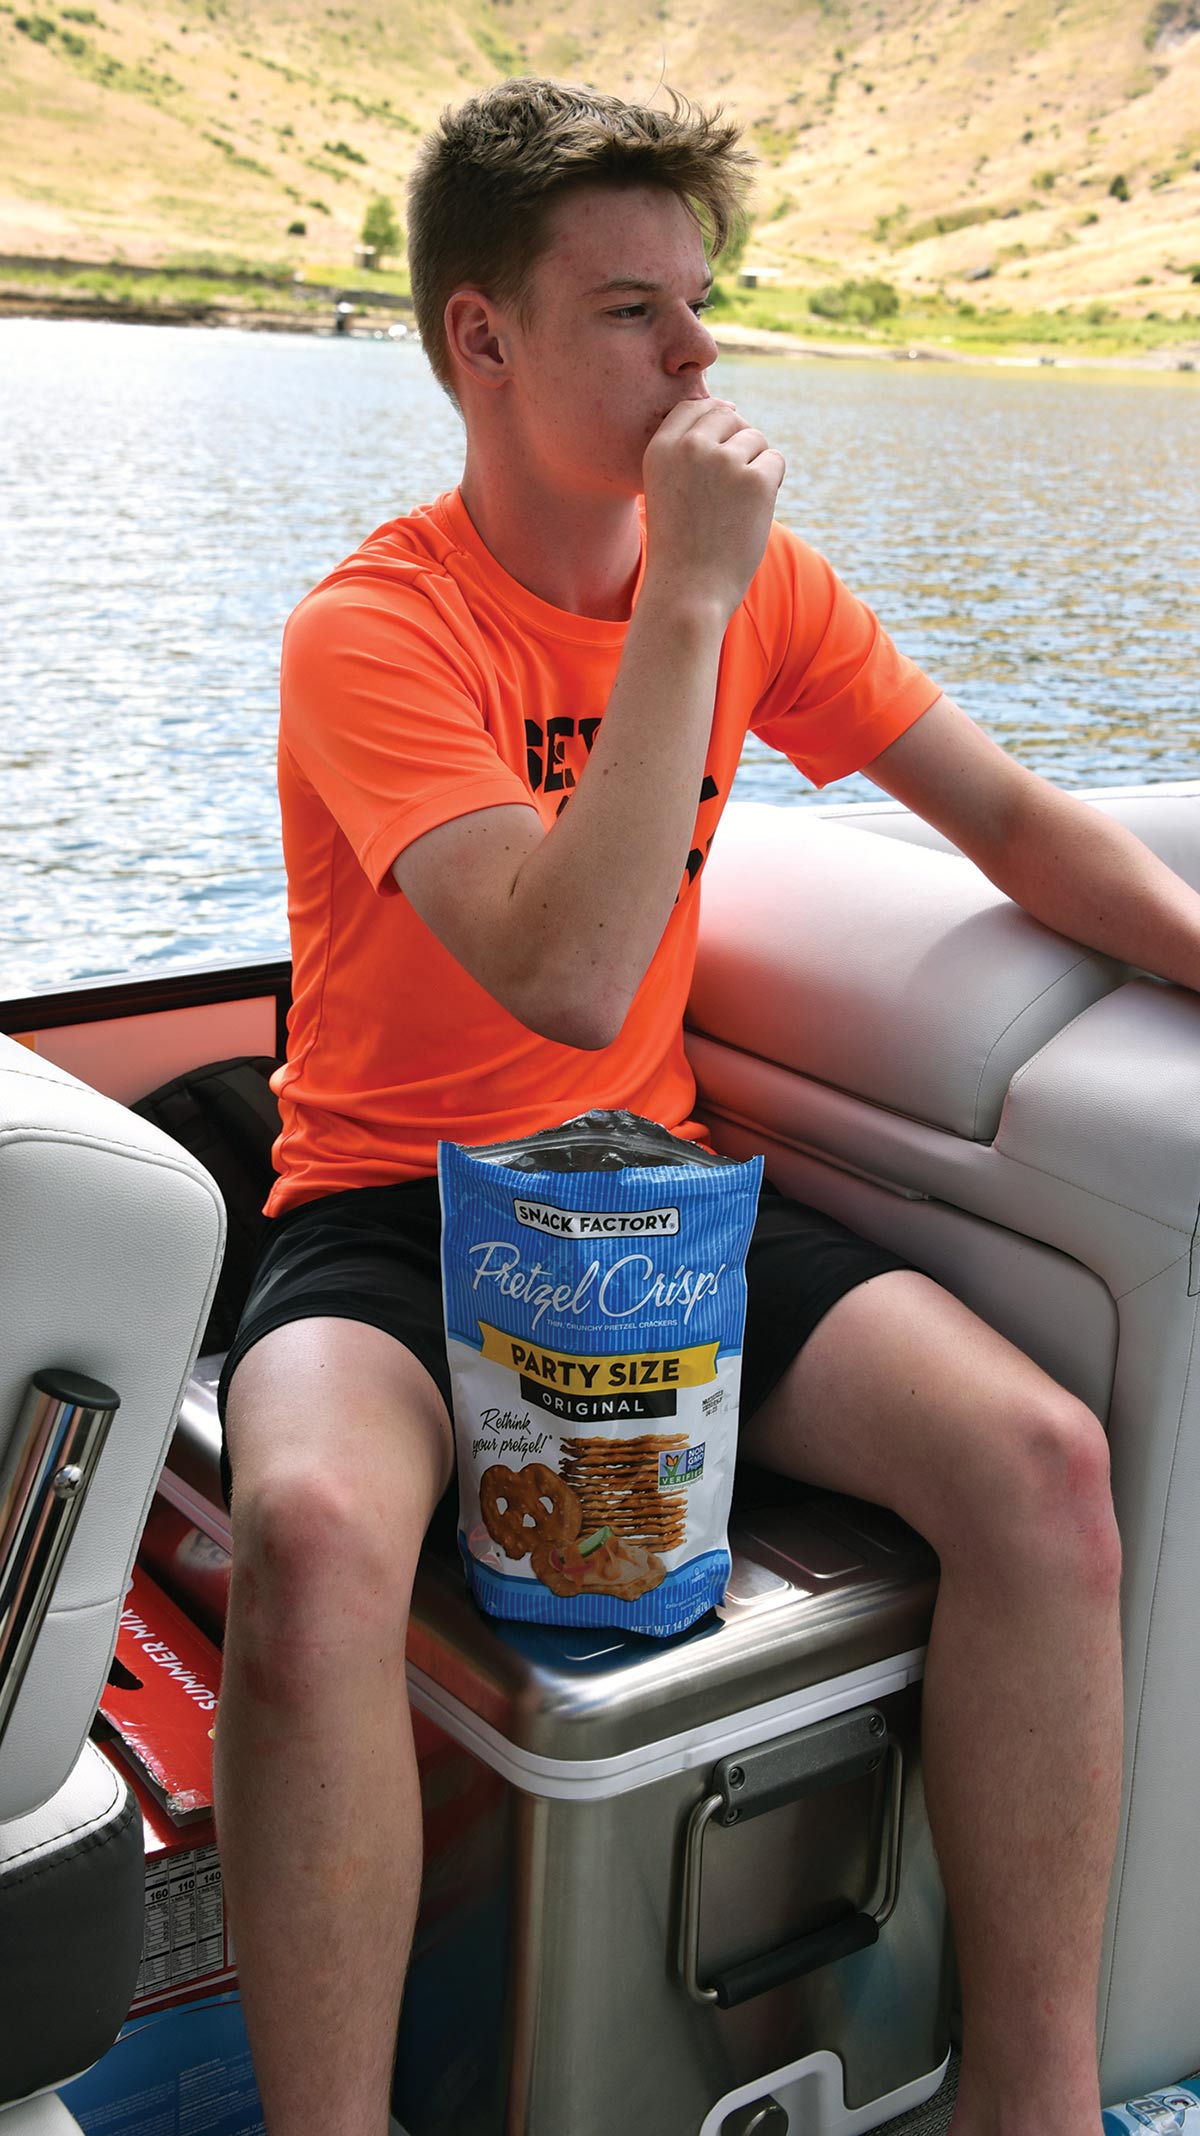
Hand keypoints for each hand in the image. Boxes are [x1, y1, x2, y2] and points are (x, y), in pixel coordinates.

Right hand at [641, 398, 785, 622]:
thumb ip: (689, 449)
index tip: (719, 450)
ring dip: (754, 467)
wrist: (688, 591)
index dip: (713, 420)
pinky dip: (771, 485)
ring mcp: (724, 461)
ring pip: (755, 439)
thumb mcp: (668, 487)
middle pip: (730, 417)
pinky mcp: (756, 480)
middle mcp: (690, 447)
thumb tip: (732, 408)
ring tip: (735, 508)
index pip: (694, 407)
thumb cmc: (680, 545)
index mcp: (661, 448)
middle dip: (738, 442)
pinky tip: (751, 513)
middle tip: (731, 487)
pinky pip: (775, 461)